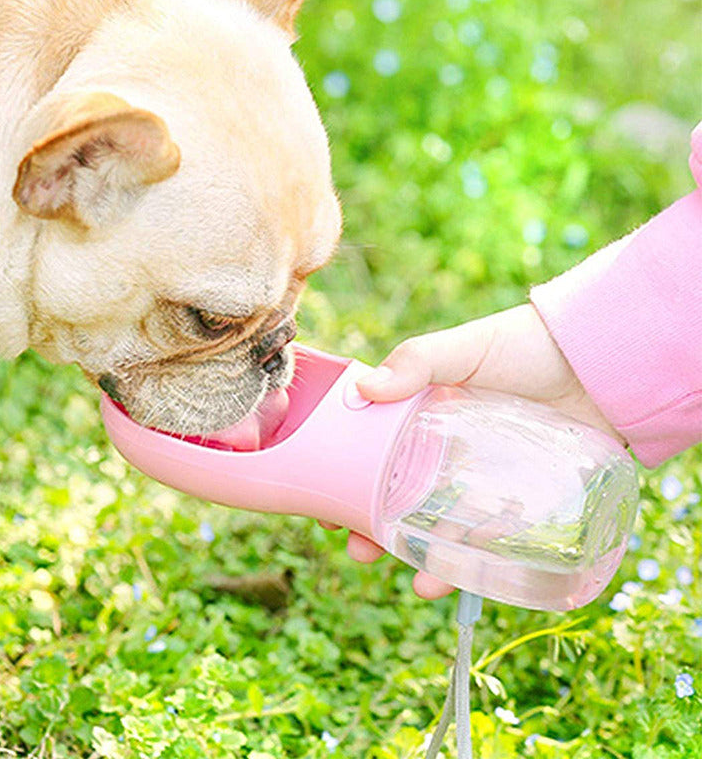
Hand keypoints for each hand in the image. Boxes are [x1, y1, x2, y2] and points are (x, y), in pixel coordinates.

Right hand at [336, 303, 622, 598]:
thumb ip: (417, 362)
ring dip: (421, 558)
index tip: (326, 508)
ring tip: (414, 581)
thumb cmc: (524, 346)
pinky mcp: (521, 500)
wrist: (601, 364)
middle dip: (373, 529)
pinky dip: (473, 565)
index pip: (370, 454)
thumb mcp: (465, 350)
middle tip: (357, 550)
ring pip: (439, 525)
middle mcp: (444, 451)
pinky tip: (456, 582)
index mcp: (420, 415)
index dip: (344, 482)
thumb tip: (365, 389)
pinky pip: (490, 539)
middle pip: (398, 497)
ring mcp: (481, 479)